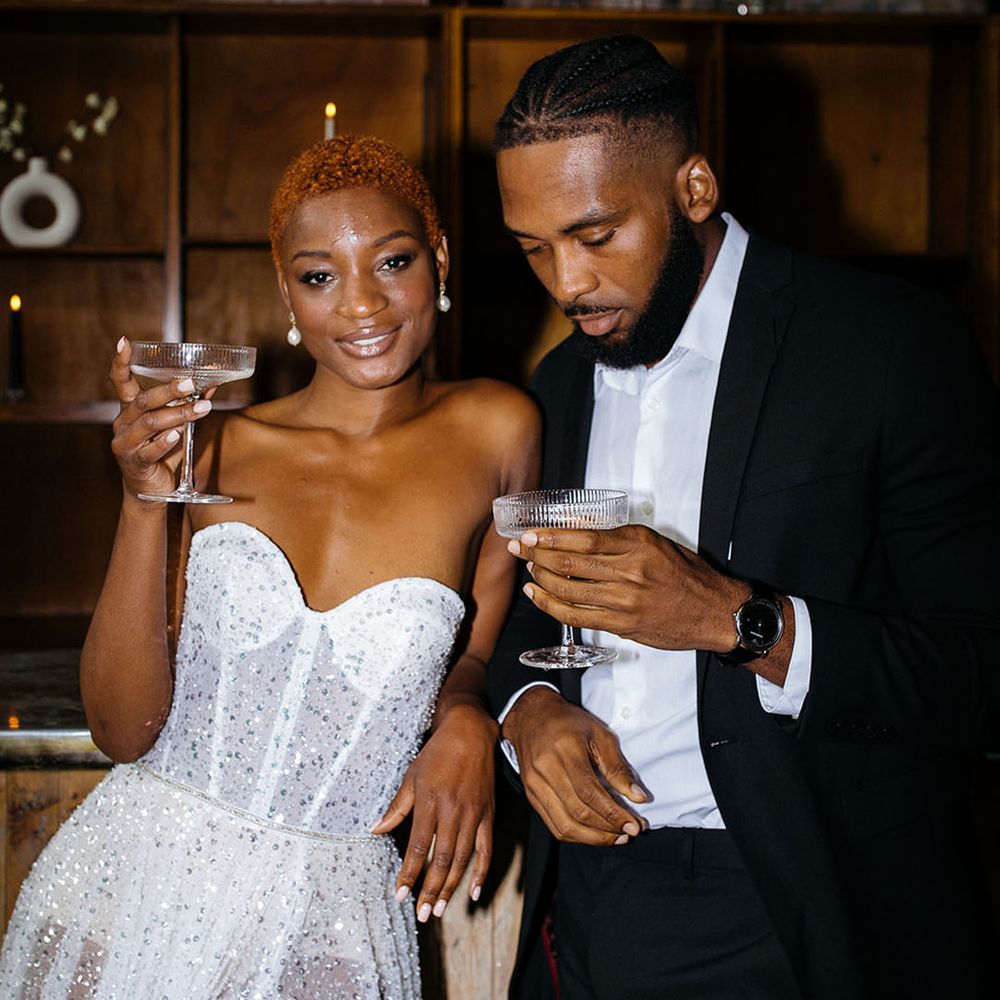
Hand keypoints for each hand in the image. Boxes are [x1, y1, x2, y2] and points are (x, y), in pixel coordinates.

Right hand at [110, 337, 213, 500]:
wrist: (151, 490)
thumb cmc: (162, 453)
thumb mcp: (176, 426)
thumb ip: (188, 406)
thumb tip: (211, 386)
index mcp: (129, 410)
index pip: (121, 382)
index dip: (121, 362)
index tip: (124, 342)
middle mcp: (122, 423)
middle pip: (143, 401)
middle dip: (168, 391)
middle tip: (190, 383)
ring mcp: (125, 443)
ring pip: (150, 424)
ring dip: (177, 415)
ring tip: (200, 409)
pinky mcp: (134, 463)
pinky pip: (149, 450)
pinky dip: (164, 442)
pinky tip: (177, 435)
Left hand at [371, 704, 496, 921]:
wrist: (470, 733)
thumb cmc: (437, 753)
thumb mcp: (411, 776)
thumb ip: (397, 807)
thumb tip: (375, 829)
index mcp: (430, 803)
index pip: (417, 847)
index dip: (409, 874)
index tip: (400, 895)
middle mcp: (453, 812)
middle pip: (441, 860)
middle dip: (430, 890)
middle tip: (421, 914)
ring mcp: (473, 815)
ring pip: (462, 859)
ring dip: (451, 887)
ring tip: (438, 908)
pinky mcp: (488, 814)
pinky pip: (486, 848)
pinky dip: (481, 872)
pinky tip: (473, 892)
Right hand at [502, 685, 647, 845]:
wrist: (531, 717)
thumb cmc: (569, 723)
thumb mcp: (599, 734)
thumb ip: (618, 767)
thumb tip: (639, 797)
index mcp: (565, 750)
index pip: (589, 792)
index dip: (613, 813)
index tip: (634, 825)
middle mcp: (545, 769)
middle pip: (578, 812)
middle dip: (608, 829)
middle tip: (630, 832)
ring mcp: (534, 785)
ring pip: (564, 825)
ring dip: (594, 838)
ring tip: (616, 838)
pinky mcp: (531, 795)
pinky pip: (554, 825)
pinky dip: (577, 836)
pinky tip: (595, 835)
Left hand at [509, 525, 745, 653]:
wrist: (715, 612)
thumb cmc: (687, 575)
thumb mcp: (657, 543)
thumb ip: (619, 539)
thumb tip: (576, 533)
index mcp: (639, 544)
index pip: (584, 539)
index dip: (551, 537)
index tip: (531, 534)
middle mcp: (631, 571)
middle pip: (571, 563)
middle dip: (538, 554)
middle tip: (519, 548)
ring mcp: (626, 601)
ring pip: (569, 590)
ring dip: (541, 579)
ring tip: (529, 569)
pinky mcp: (623, 625)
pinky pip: (577, 616)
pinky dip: (552, 606)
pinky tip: (538, 596)